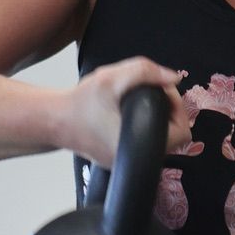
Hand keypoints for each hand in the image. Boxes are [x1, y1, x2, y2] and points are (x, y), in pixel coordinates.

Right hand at [63, 58, 193, 166]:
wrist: (53, 121)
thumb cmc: (80, 103)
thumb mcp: (111, 78)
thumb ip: (145, 71)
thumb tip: (173, 78)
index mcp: (139, 145)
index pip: (182, 132)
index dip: (178, 107)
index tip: (162, 91)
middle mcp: (136, 160)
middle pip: (173, 137)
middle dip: (168, 111)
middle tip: (154, 93)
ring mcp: (127, 162)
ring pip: (158, 139)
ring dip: (157, 118)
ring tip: (143, 100)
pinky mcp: (118, 159)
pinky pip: (143, 143)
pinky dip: (143, 126)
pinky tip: (132, 111)